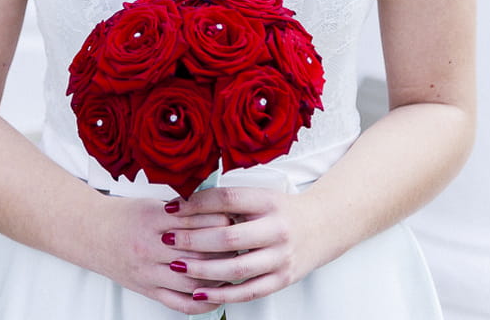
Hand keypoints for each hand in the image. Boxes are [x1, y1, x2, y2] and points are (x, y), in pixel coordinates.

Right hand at [94, 193, 232, 314]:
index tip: (235, 216)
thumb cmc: (124, 216)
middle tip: (242, 241)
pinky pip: (179, 303)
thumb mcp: (151, 203)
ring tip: (234, 266)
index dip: (219, 219)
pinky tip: (217, 296)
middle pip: (197, 252)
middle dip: (223, 248)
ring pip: (192, 279)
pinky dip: (202, 302)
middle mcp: (150, 247)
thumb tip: (216, 205)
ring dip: (217, 275)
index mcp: (153, 219)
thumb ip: (181, 207)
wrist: (92, 233)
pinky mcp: (148, 290)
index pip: (195, 221)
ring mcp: (149, 272)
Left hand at [159, 186, 322, 306]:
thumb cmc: (281, 210)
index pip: (228, 199)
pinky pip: (247, 291)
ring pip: (235, 268)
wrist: (320, 226)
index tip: (172, 207)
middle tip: (168, 239)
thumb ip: (229, 200)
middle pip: (228, 237)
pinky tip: (200, 292)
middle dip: (193, 240)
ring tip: (177, 266)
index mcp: (268, 202)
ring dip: (202, 269)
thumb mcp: (259, 196)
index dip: (197, 203)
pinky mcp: (281, 279)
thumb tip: (186, 201)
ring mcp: (280, 257)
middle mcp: (276, 229)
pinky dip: (221, 294)